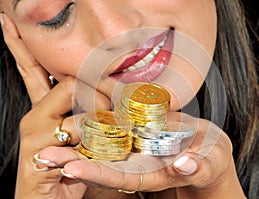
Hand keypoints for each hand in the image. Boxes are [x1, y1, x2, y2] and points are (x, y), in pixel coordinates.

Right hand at [1, 13, 107, 197]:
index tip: (7, 21)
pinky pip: (77, 139)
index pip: (31, 69)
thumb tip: (108, 94)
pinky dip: (95, 146)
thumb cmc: (66, 165)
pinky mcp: (38, 155)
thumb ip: (86, 112)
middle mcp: (35, 115)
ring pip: (81, 112)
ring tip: (113, 138)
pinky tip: (95, 153)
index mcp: (42, 107)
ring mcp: (34, 135)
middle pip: (72, 84)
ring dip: (104, 126)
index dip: (20, 46)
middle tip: (120, 106)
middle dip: (103, 94)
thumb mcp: (77, 134)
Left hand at [38, 117, 245, 198]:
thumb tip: (184, 164)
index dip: (97, 173)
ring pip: (103, 145)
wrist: (207, 148)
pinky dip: (95, 121)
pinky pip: (113, 126)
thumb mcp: (210, 163)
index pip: (121, 176)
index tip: (70, 169)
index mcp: (153, 173)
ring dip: (76, 142)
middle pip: (102, 164)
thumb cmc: (211, 159)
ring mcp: (135, 147)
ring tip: (47, 136)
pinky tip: (76, 111)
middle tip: (43, 154)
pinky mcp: (137, 132)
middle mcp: (138, 163)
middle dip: (73, 161)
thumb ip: (198, 166)